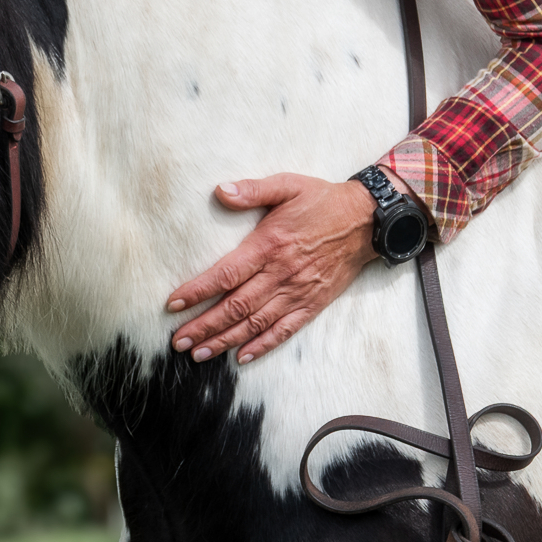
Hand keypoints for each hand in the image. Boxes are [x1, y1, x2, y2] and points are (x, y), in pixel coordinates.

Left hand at [166, 170, 406, 364]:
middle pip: (236, 306)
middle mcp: (281, 273)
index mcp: (269, 245)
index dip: (198, 290)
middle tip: (179, 341)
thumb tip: (220, 191)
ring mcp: (297, 292)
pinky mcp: (312, 304)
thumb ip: (253, 190)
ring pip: (256, 323)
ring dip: (225, 340)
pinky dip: (263, 346)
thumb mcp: (287, 185)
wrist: (367, 221)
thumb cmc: (322, 201)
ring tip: (199, 354)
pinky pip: (284, 330)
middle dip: (205, 326)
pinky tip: (242, 357)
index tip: (174, 303)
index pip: (226, 274)